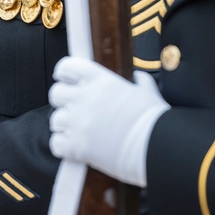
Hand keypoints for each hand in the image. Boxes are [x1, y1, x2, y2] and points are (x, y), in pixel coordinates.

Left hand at [48, 56, 168, 186]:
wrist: (158, 149)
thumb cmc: (155, 120)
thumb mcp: (148, 92)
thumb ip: (139, 81)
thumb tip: (136, 77)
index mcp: (102, 80)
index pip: (67, 66)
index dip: (64, 73)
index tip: (66, 79)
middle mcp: (86, 97)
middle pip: (56, 93)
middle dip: (63, 102)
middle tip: (74, 110)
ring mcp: (79, 122)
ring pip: (55, 120)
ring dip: (65, 126)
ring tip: (79, 132)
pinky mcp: (77, 147)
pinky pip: (56, 143)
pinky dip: (63, 147)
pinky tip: (76, 148)